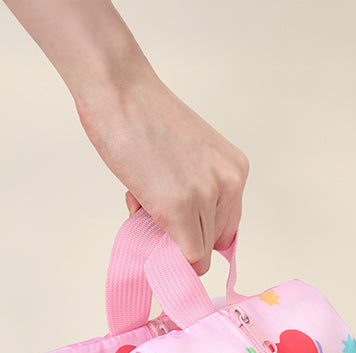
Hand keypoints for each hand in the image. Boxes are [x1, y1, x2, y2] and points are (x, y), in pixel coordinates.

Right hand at [78, 70, 248, 275]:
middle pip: (214, 243)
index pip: (227, 227)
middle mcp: (228, 184)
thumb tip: (184, 230)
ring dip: (168, 240)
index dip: (198, 232)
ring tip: (144, 198)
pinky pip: (187, 258)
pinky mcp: (178, 209)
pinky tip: (141, 212)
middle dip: (183, 237)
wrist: (120, 91)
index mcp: (235, 170)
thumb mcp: (192, 155)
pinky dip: (168, 256)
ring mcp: (205, 197)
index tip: (177, 225)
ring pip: (199, 253)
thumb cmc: (145, 116)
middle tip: (154, 206)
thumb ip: (198, 189)